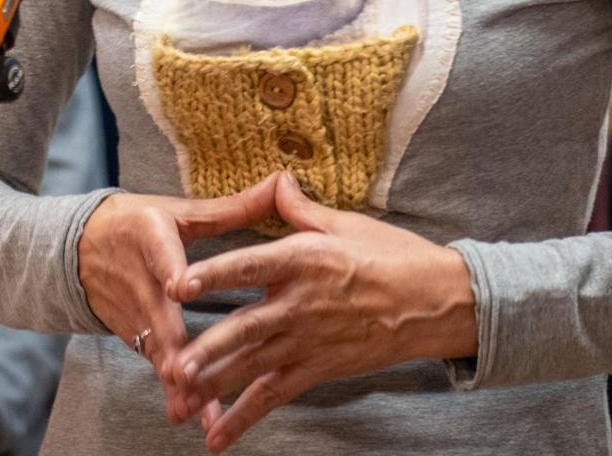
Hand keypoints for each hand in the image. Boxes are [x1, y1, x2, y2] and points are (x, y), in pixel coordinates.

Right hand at [77, 187, 268, 420]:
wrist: (79, 246)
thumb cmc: (140, 224)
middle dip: (172, 344)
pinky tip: (188, 412)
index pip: (160, 255)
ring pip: (155, 346)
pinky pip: (153, 360)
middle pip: (156, 312)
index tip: (178, 288)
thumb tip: (280, 182)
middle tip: (187, 370)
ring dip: (174, 377)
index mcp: (150, 236)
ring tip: (195, 407)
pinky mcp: (130, 332)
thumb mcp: (179, 211)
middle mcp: (138, 277)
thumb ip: (232, 207)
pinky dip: (170, 387)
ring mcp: (132, 310)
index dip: (170, 271)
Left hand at [161, 172, 477, 451]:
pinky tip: (217, 436)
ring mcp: (310, 342)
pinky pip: (276, 395)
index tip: (178, 282)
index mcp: (303, 260)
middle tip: (174, 363)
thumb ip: (299, 209)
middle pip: (247, 329)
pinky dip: (245, 416)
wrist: (438, 303)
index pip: (249, 266)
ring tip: (181, 396)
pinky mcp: (319, 369)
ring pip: (255, 367)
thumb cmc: (393, 256)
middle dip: (208, 349)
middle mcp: (301, 304)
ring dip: (217, 384)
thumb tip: (275, 180)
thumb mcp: (345, 223)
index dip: (214, 275)